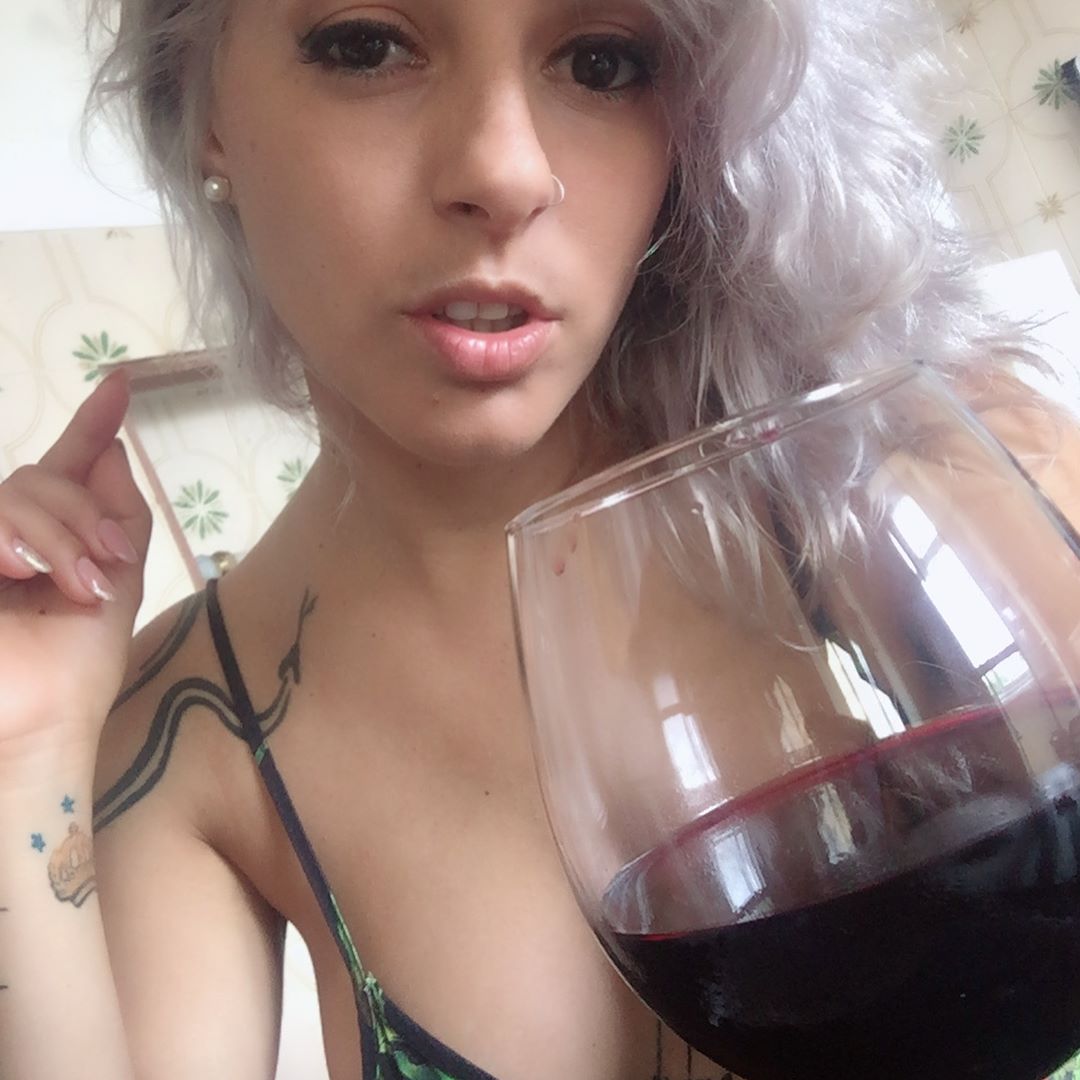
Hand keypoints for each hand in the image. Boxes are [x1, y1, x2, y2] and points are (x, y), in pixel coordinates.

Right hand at [0, 371, 151, 759]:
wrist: (45, 717)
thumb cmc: (79, 662)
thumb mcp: (118, 580)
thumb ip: (119, 515)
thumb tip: (113, 449)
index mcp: (51, 536)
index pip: (68, 464)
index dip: (94, 421)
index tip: (124, 381)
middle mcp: (8, 533)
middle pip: (43, 476)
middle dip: (84, 520)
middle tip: (101, 574)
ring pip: (17, 490)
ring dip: (60, 538)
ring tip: (72, 588)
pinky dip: (18, 539)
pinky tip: (19, 572)